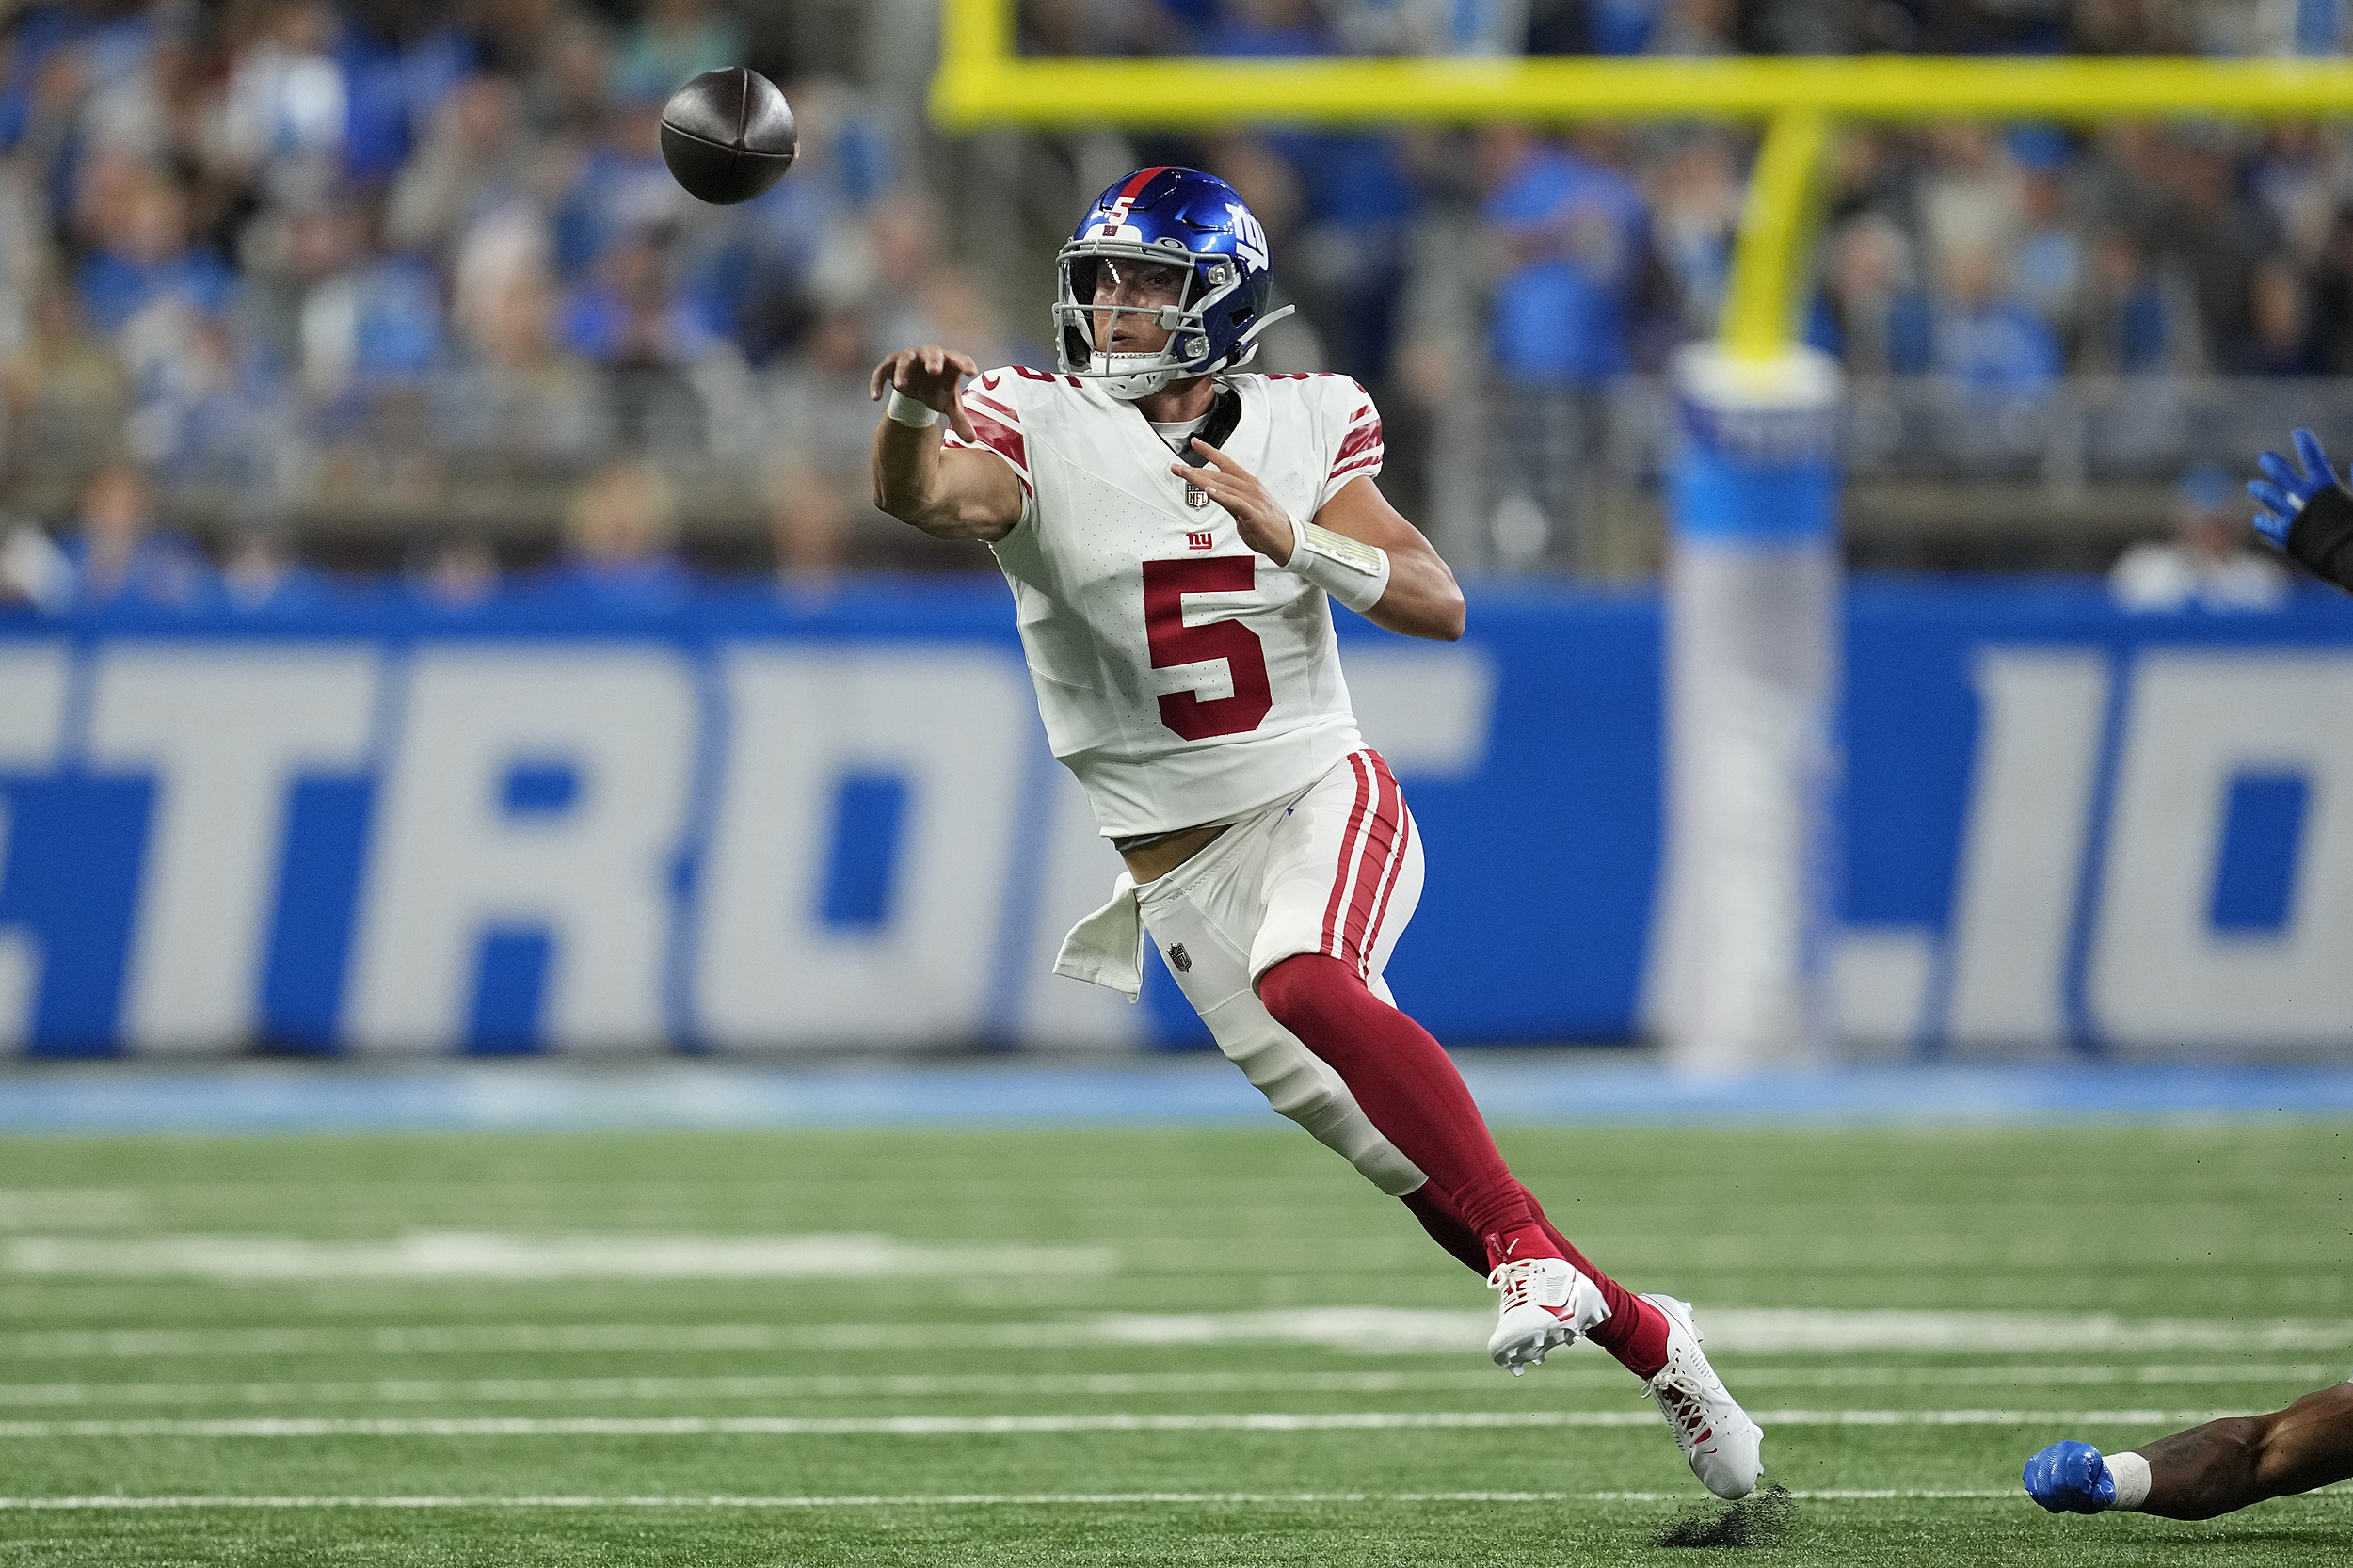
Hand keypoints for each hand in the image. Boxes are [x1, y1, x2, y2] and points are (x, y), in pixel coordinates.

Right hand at [869, 346, 977, 442]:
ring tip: (901, 386)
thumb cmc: (938, 392)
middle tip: (934, 371)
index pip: (958, 359)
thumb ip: (960, 421)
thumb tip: (972, 441)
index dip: (964, 363)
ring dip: (902, 371)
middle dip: (933, 361)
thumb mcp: (949, 406)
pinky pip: (882, 371)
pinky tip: (876, 397)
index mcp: (948, 363)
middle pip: (932, 352)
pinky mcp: (890, 365)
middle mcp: (928, 356)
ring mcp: (909, 358)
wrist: (918, 388)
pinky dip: (878, 382)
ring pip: (905, 359)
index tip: (972, 372)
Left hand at [1175, 438, 1295, 561]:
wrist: (1288, 540)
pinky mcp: (1254, 513)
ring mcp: (1252, 499)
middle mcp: (1250, 487)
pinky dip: (1221, 496)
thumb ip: (1229, 500)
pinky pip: (1235, 502)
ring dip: (1202, 480)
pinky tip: (1209, 491)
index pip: (1226, 463)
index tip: (1195, 442)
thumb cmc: (1269, 526)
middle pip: (1219, 474)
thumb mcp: (1244, 509)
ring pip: (1223, 485)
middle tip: (1177, 467)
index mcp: (1248, 484)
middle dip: (1195, 470)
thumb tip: (1215, 494)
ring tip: (1186, 475)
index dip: (1210, 452)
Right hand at [2022, 1440, 2114, 1514]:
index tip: (2086, 1495)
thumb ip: (2106, 1493)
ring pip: (2042, 1489)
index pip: (2075, 1467)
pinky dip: (2044, 1499)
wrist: (2084, 1476)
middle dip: (2068, 1499)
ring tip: (2065, 1499)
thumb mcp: (2106, 1489)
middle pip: (2057, 1483)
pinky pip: (2032, 1489)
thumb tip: (2103, 1495)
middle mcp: (2061, 1449)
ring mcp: (2044, 1456)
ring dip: (2055, 1501)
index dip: (2081, 1488)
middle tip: (2077, 1499)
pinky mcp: (2032, 1465)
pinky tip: (2054, 1497)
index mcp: (2084, 1451)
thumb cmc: (2095, 1484)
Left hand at [2249, 427, 2339, 547]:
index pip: (2313, 459)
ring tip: (2253, 487)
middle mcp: (2302, 498)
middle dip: (2273, 464)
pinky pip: (2267, 526)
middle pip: (2282, 475)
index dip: (2306, 444)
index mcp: (2323, 487)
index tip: (2299, 433)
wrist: (2346, 557)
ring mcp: (2291, 517)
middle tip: (2266, 458)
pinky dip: (2264, 521)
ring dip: (2262, 490)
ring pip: (2269, 497)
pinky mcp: (2285, 537)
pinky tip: (2260, 519)